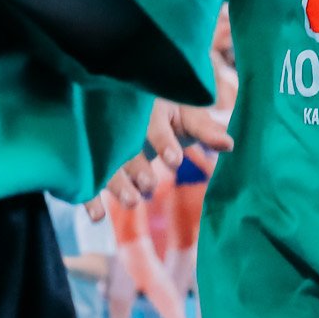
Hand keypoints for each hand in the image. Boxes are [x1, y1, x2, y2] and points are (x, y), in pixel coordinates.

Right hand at [97, 100, 232, 215]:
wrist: (141, 102)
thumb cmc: (171, 110)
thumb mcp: (189, 116)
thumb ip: (207, 130)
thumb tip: (229, 145)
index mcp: (148, 105)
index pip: (154, 122)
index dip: (163, 141)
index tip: (175, 160)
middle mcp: (123, 122)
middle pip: (125, 145)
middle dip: (137, 167)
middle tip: (149, 185)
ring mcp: (105, 141)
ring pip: (107, 163)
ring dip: (116, 183)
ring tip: (131, 201)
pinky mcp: (94, 160)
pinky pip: (89, 177)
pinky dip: (89, 196)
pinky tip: (96, 215)